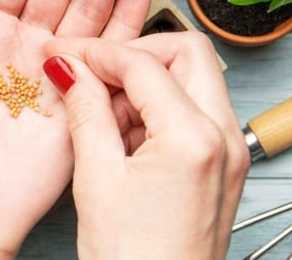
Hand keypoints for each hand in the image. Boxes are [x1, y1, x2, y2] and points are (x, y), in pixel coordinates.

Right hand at [43, 33, 250, 259]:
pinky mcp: (221, 163)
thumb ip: (84, 110)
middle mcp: (224, 137)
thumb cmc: (133, 259)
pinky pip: (191, 110)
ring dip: (143, 82)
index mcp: (193, 138)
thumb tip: (68, 67)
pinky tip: (120, 132)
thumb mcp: (95, 177)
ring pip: (191, 78)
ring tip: (100, 111)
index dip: (95, 52)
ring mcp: (228, 150)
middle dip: (134, 54)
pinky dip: (155, 107)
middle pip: (185, 54)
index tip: (64, 53)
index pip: (143, 63)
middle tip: (91, 71)